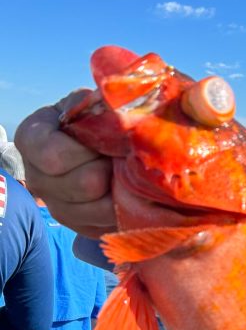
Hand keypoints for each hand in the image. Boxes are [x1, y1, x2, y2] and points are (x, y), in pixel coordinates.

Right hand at [15, 92, 115, 237]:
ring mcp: (57, 206)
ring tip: (128, 174)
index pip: (52, 155)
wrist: (107, 144)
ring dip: (121, 191)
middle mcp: (37, 177)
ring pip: (97, 210)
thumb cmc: (99, 118)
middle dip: (110, 169)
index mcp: (32, 139)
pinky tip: (131, 193)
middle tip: (124, 157)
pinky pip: (107, 226)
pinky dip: (126, 210)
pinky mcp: (81, 227)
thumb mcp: (94, 103)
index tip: (103, 141)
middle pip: (81, 185)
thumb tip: (115, 118)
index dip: (85, 151)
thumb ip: (97, 107)